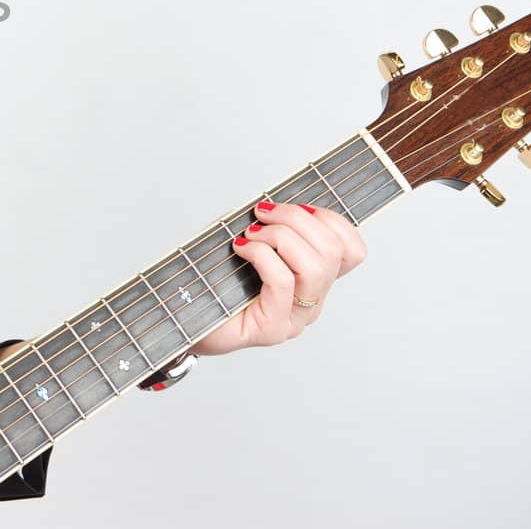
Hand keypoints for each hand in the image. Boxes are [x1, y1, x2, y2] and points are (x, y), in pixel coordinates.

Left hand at [187, 201, 366, 357]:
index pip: (351, 250)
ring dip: (280, 235)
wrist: (180, 317)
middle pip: (332, 251)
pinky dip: (261, 254)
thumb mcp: (244, 238)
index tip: (295, 207)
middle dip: (295, 218)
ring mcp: (293, 318)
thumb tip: (276, 202)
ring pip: (314, 266)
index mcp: (312, 279)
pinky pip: (282, 281)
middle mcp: (310, 302)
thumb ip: (266, 224)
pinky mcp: (272, 329)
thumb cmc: (210, 277)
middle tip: (261, 213)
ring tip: (250, 233)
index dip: (330, 220)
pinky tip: (240, 249)